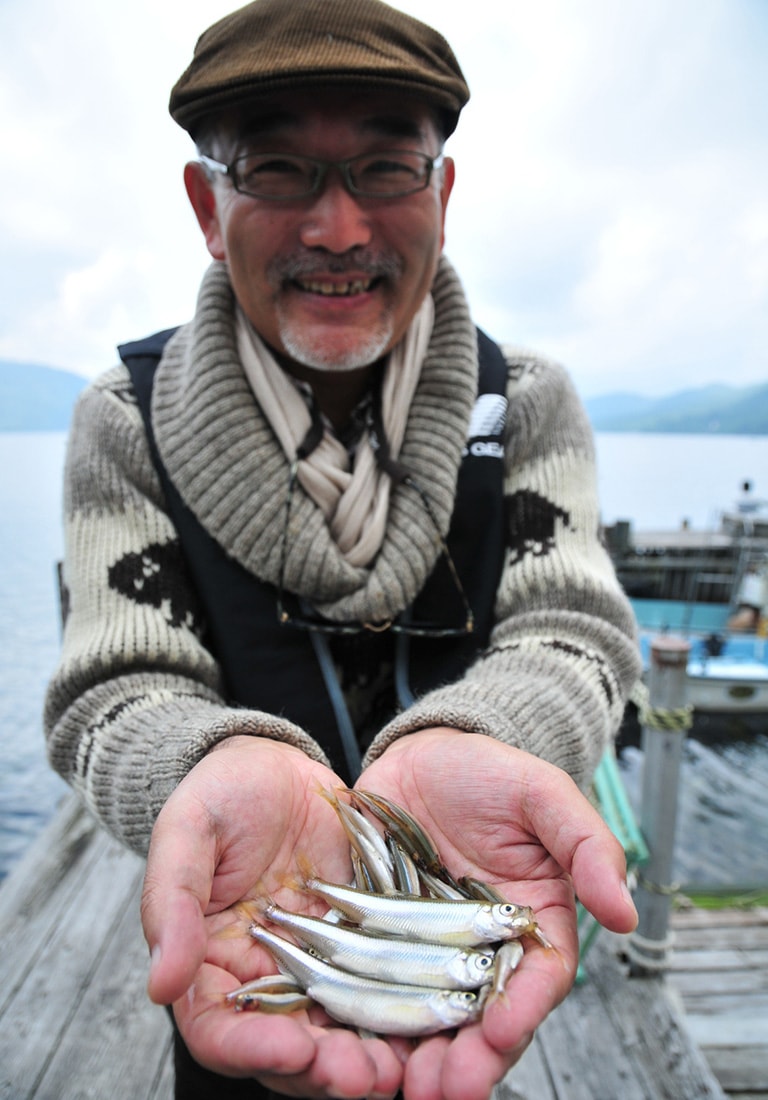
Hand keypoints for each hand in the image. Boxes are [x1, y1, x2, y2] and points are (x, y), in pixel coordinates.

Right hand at [140, 736, 404, 1096]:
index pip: (219, 1030)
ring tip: (397, 1068)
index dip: (250, 1050)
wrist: (277, 761)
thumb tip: (161, 985)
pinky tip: (431, 1024)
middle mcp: (265, 976)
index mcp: (210, 960)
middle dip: (324, 1070)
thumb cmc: (223, 791)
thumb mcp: (188, 831)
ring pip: (339, 1032)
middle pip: (287, 1049)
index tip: (291, 1050)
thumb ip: (171, 902)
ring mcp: (318, 963)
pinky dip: (404, 1016)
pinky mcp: (364, 943)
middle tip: (361, 1076)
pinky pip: (385, 989)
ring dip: (368, 1059)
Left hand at [357, 729, 638, 1099]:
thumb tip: (626, 913)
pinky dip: (369, 1023)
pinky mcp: (382, 943)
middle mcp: (483, 949)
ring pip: (431, 1018)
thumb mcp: (541, 793)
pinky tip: (355, 1047)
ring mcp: (430, 950)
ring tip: (406, 1088)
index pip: (538, 980)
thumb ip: (585, 845)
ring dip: (421, 1059)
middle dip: (469, 1059)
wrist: (419, 754)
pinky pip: (376, 990)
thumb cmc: (487, 772)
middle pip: (483, 1018)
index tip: (501, 1034)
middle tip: (445, 1090)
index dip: (523, 1011)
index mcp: (532, 922)